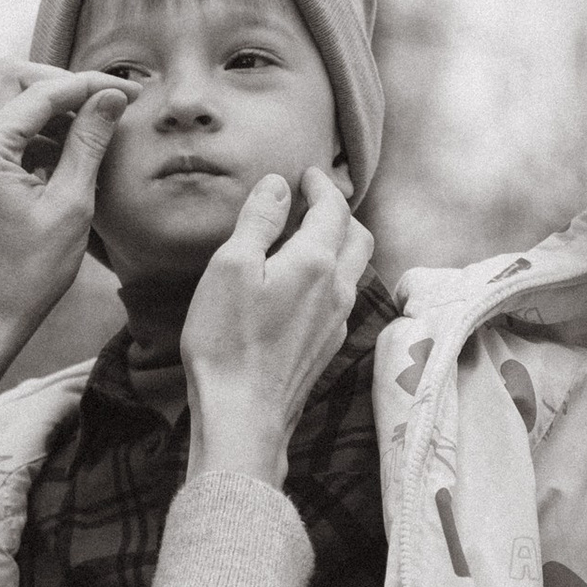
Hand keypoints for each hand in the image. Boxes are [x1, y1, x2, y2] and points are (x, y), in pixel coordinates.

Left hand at [0, 60, 131, 394]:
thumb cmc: (27, 274)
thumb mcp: (71, 205)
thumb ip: (89, 142)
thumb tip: (111, 97)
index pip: (40, 91)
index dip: (89, 86)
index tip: (127, 92)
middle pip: (10, 78)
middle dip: (60, 85)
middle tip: (103, 104)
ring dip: (43, 107)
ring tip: (87, 132)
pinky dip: (26, 130)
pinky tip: (60, 154)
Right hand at [179, 169, 373, 484]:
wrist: (242, 413)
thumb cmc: (227, 340)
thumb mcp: (230, 267)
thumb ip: (258, 221)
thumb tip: (278, 184)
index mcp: (316, 262)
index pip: (332, 208)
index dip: (321, 185)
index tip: (307, 174)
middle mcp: (338, 288)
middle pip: (358, 236)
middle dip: (340, 212)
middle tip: (316, 201)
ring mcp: (337, 321)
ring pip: (355, 269)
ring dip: (341, 244)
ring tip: (313, 237)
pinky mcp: (327, 347)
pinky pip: (342, 298)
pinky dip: (333, 275)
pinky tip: (307, 284)